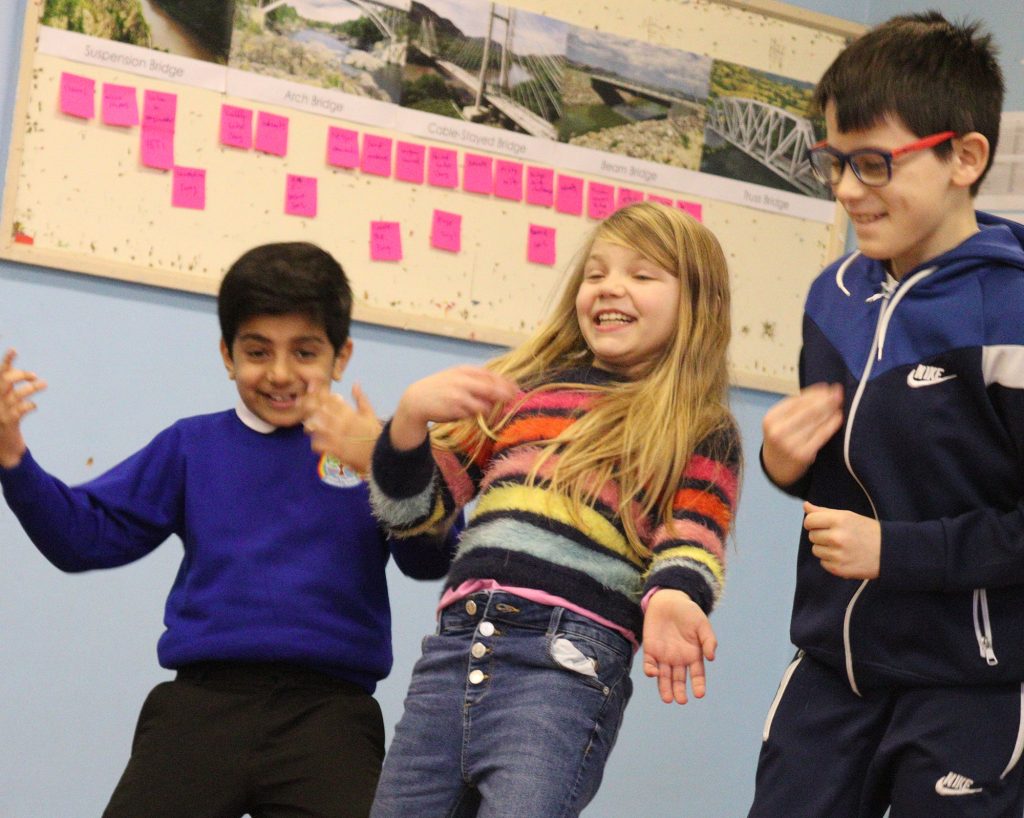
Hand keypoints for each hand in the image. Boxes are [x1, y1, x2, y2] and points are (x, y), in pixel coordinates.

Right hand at [0, 348, 46, 468]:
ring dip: (31, 388)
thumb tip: (26, 375)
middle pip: (5, 381)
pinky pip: (20, 410)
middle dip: (21, 375)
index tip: (14, 349)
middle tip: (34, 376)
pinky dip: (28, 405)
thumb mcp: (5, 406)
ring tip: (43, 384)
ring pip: (15, 394)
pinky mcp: (8, 424)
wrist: (2, 450)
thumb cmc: (6, 425)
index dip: (7, 361)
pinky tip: (34, 406)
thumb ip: (11, 391)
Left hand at [302, 381, 380, 474]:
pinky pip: (317, 445)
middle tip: (302, 405)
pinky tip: (318, 443)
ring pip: (314, 426)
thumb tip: (355, 383)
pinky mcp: (334, 451)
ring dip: (311, 425)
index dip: (318, 394)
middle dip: (308, 405)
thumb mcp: (370, 414)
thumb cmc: (376, 434)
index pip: (329, 398)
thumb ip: (360, 398)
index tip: (312, 391)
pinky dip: (315, 443)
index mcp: (349, 411)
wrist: (382, 456)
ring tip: (310, 426)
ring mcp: (336, 436)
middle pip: (318, 410)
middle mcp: (340, 422)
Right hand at [390, 365, 517, 450]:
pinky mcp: (455, 408)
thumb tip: (498, 388)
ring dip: (488, 409)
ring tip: (482, 410)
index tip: (515, 389)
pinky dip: (475, 416)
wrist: (417, 399)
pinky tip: (466, 414)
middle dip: (504, 395)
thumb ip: (475, 380)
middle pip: (492, 388)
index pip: (491, 375)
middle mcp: (463, 380)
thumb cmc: (440, 389)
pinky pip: (473, 415)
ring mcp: (459, 394)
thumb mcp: (456, 378)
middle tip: (513, 399)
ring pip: (484, 405)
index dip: (505, 382)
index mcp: (464, 370)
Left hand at [642, 589, 716, 704]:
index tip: (699, 694)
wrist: (668, 600)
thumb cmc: (688, 612)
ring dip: (665, 688)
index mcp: (693, 655)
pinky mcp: (650, 650)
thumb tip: (711, 658)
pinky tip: (654, 673)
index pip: (696, 675)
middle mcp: (679, 659)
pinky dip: (651, 671)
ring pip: (664, 677)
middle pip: (679, 680)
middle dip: (679, 691)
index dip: (698, 685)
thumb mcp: (702, 624)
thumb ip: (708, 640)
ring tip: (668, 699)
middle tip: (681, 700)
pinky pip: (649, 664)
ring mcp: (664, 656)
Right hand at [762, 382, 843, 486]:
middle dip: (825, 399)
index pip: (796, 401)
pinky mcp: (804, 454)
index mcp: (770, 419)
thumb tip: (824, 389)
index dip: (814, 393)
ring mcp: (791, 444)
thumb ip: (795, 406)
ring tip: (839, 402)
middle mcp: (778, 431)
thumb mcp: (779, 420)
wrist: (776, 466)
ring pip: (816, 421)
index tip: (828, 387)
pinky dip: (831, 424)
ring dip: (830, 410)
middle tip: (838, 392)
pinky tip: (838, 417)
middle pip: (807, 410)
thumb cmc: (781, 437)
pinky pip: (821, 435)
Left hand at [804, 501, 880, 578]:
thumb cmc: (866, 531)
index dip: (813, 523)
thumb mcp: (848, 516)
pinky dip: (831, 561)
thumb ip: (824, 512)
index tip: (821, 525)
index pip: (809, 521)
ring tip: (842, 547)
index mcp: (839, 520)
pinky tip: (845, 557)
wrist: (889, 552)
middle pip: (812, 536)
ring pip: (816, 550)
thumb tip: (805, 506)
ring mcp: (838, 555)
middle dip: (821, 535)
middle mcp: (837, 537)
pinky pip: (823, 563)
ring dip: (825, 549)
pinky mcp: (839, 569)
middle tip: (838, 536)